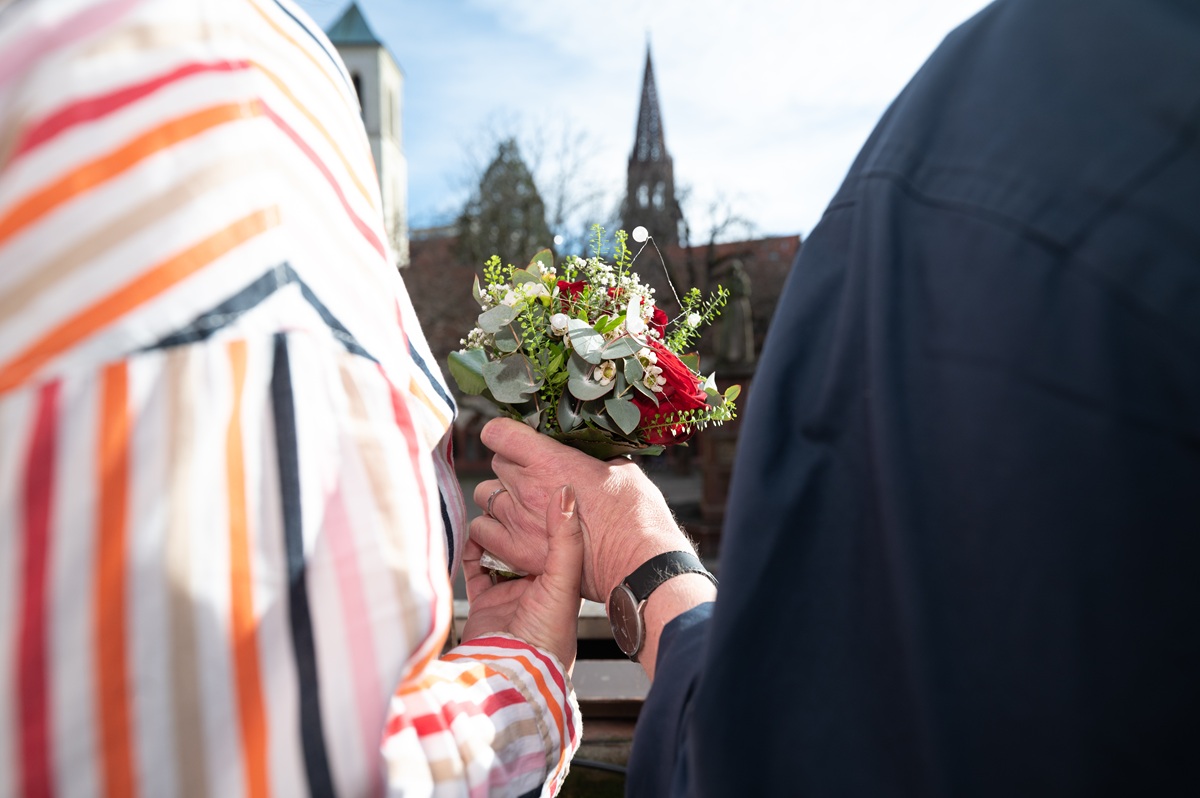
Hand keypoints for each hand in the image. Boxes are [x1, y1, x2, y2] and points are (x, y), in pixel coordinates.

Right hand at [460, 485, 583, 670]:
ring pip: (498, 552)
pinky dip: (470, 551)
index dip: (546, 516)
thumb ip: (564, 538)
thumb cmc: (547, 636)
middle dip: (516, 523)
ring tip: (489, 513)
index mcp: (561, 581)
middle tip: (508, 496)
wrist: (511, 672)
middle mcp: (536, 585)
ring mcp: (509, 594)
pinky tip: (471, 537)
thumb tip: (566, 493)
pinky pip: (474, 568)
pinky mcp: (483, 602)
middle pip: (524, 543)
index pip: (554, 539)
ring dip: (492, 534)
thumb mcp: (563, 581)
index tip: (538, 488)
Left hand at [470, 418, 694, 602]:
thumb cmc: (636, 517)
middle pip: (496, 463)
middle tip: (532, 477)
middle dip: (510, 467)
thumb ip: (595, 461)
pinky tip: (509, 532)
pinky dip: (490, 529)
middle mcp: (527, 487)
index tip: (515, 439)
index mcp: (550, 460)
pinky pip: (481, 531)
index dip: (505, 434)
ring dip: (499, 497)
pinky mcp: (517, 551)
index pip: (499, 433)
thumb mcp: (621, 471)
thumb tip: (591, 460)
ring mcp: (518, 520)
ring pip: (484, 495)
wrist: (637, 564)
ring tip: (520, 506)